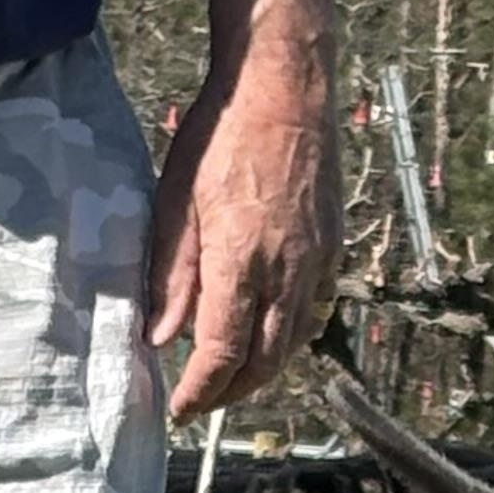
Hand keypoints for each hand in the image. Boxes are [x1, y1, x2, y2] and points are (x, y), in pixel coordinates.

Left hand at [149, 4, 340, 417]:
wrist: (285, 83)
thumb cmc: (222, 133)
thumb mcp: (176, 201)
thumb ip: (170, 276)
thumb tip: (161, 339)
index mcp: (241, 263)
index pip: (221, 355)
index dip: (200, 392)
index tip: (179, 409)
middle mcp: (286, 273)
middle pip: (262, 363)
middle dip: (230, 393)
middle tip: (201, 402)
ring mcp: (316, 262)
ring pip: (292, 345)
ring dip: (261, 373)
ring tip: (231, 381)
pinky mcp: (332, 248)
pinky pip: (313, 314)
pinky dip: (289, 340)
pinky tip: (269, 339)